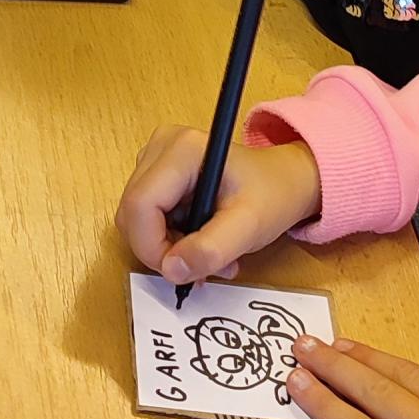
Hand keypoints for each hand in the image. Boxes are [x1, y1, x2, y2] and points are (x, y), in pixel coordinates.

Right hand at [117, 126, 321, 284]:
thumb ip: (211, 249)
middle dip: (161, 249)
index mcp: (183, 149)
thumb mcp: (250, 226)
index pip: (140, 205)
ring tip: (209, 253)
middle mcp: (162, 145)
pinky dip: (167, 237)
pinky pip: (146, 215)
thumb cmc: (273, 195)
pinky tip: (200, 239)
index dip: (151, 247)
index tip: (182, 272)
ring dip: (167, 246)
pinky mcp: (156, 171)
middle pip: (133, 213)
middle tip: (202, 266)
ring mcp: (156, 156)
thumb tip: (171, 270)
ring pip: (136, 218)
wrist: (286, 179)